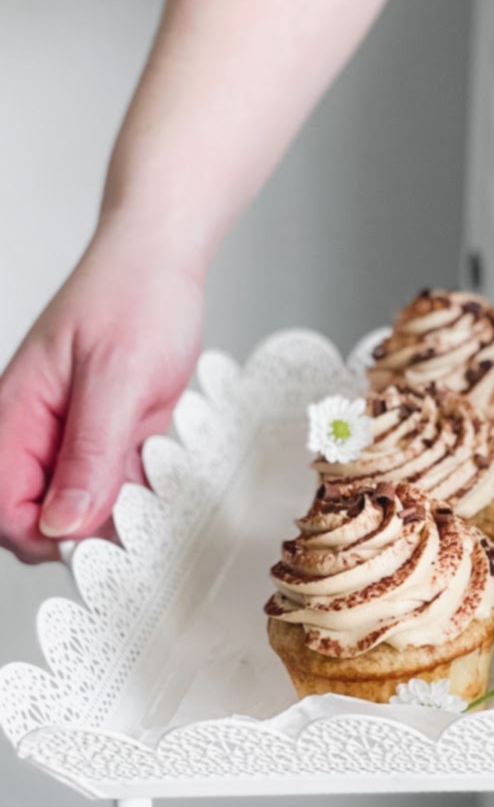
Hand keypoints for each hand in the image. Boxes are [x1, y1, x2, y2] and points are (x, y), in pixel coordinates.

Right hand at [0, 230, 202, 562]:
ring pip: (82, 507)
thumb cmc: (132, 300)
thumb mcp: (117, 379)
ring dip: (120, 510)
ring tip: (156, 482)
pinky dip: (141, 489)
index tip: (99, 543)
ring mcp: (72, 438)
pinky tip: (164, 470)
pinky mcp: (107, 437)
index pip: (3, 507)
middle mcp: (36, 434)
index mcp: (15, 418)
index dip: (45, 536)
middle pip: (39, 516)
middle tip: (139, 516)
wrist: (161, 263)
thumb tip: (63, 523)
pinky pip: (116, 484)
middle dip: (86, 529)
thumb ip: (90, 454)